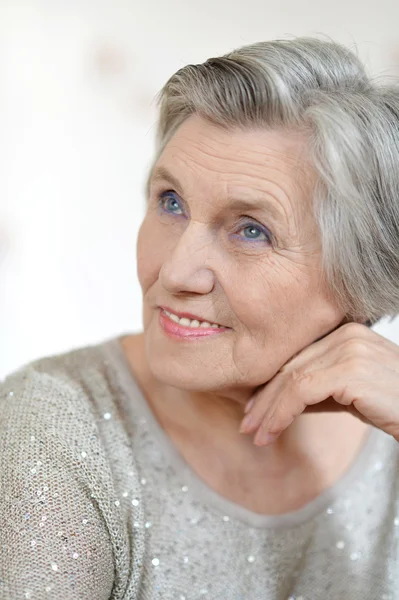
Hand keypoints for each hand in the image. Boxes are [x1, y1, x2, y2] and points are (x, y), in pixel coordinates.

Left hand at [239, 322, 398, 445]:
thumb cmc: (394, 404)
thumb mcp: (349, 394)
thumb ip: (317, 390)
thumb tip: (277, 402)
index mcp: (345, 332)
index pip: (297, 358)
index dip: (270, 386)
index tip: (254, 410)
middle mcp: (346, 334)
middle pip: (290, 367)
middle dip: (264, 400)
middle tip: (247, 426)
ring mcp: (349, 349)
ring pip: (291, 379)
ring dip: (268, 410)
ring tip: (255, 435)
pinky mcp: (351, 370)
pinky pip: (301, 391)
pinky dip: (280, 413)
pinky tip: (272, 432)